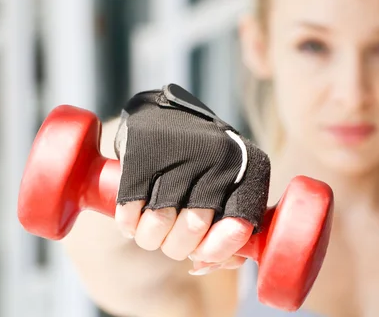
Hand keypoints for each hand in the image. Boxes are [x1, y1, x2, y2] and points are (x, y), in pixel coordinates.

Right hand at [114, 83, 270, 270]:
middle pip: (195, 228)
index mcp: (249, 167)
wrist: (166, 114)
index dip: (218, 247)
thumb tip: (203, 264)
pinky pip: (131, 207)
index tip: (202, 253)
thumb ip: (230, 230)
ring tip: (151, 231)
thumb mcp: (229, 187)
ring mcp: (182, 149)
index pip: (240, 223)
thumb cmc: (203, 165)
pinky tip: (132, 220)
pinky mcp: (144, 150)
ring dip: (150, 238)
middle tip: (172, 239)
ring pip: (159, 221)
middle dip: (179, 246)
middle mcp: (220, 155)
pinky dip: (128, 223)